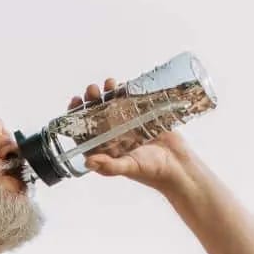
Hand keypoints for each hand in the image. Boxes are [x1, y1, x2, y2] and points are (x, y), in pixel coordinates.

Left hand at [67, 77, 202, 192]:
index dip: (76, 116)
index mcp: (104, 150)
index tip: (75, 101)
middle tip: (93, 90)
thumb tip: (88, 162)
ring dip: (107, 93)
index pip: (84, 131)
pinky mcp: (141, 117)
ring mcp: (126, 126)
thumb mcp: (130, 167)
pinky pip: (129, 102)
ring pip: (112, 106)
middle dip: (92, 101)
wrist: (179, 165)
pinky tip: (122, 85)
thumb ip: (109, 166)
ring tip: (109, 83)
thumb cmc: (152, 171)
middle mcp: (112, 137)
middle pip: (96, 115)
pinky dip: (124, 93)